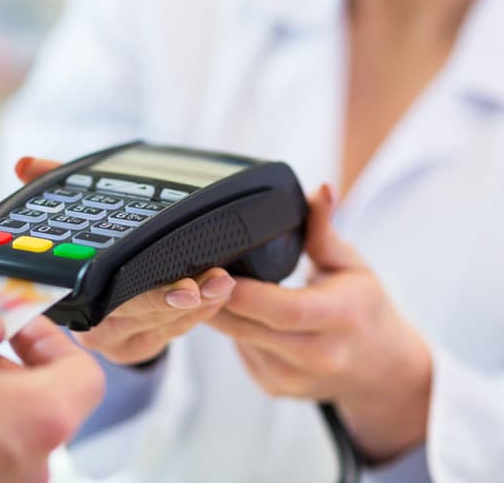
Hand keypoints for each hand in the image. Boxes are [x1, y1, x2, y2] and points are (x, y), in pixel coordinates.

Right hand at [15, 156, 236, 364]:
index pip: (111, 298)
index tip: (185, 287)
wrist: (96, 279)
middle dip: (185, 299)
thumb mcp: (76, 204)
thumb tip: (24, 163)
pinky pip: (172, 335)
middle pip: (145, 316)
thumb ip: (54, 180)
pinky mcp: (135, 350)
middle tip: (215, 282)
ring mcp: (114, 341)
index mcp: (73, 291)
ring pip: (163, 326)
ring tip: (224, 282)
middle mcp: (90, 324)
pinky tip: (216, 295)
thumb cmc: (90, 238)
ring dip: (201, 305)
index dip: (151, 294)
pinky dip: (198, 316)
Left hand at [207, 184, 431, 461]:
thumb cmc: (365, 308)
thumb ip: (325, 228)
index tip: (214, 266)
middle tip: (193, 267)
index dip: (243, 290)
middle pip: (249, 326)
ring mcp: (294, 378)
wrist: (383, 371)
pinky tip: (230, 308)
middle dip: (215, 297)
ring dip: (217, 311)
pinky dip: (232, 329)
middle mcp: (318, 355)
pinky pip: (241, 352)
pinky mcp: (277, 388)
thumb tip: (320, 188)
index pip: (283, 308)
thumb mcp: (351, 264)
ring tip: (203, 281)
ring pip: (238, 340)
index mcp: (340, 319)